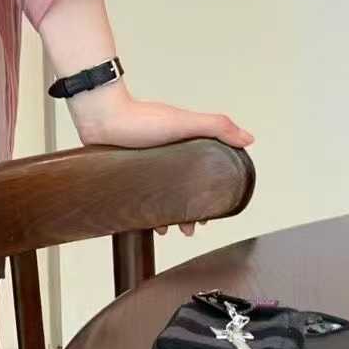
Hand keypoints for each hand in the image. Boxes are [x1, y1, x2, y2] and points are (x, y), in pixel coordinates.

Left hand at [69, 84, 253, 237]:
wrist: (100, 119)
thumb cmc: (141, 118)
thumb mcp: (185, 122)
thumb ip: (217, 127)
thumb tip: (248, 139)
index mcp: (185, 146)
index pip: (205, 175)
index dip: (210, 195)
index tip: (211, 213)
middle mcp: (167, 158)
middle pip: (184, 190)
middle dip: (190, 212)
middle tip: (190, 229)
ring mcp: (147, 167)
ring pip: (162, 198)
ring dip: (168, 216)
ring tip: (169, 231)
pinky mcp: (128, 174)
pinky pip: (140, 199)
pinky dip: (145, 213)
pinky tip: (147, 224)